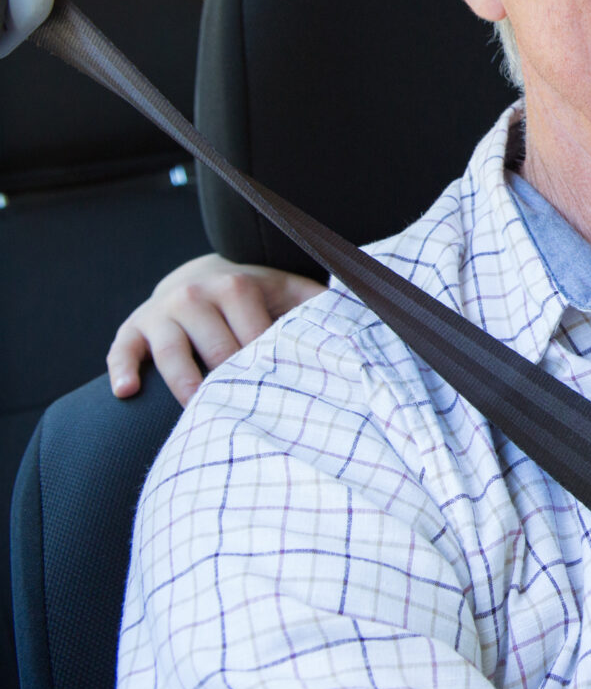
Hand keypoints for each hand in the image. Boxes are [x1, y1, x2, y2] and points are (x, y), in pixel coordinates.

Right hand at [107, 254, 323, 404]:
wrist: (198, 277)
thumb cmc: (254, 297)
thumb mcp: (289, 292)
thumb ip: (321, 304)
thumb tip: (369, 314)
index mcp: (237, 286)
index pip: (255, 337)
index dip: (269, 367)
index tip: (284, 392)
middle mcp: (195, 295)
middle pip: (216, 351)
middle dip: (231, 381)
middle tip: (247, 411)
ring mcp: (161, 313)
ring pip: (172, 354)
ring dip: (185, 385)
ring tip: (198, 411)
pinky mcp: (132, 330)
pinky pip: (122, 351)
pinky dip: (123, 370)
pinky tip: (128, 392)